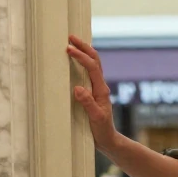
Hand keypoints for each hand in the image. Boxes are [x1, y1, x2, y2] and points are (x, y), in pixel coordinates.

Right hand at [67, 34, 118, 150]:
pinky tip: (74, 61)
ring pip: (92, 65)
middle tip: (71, 37)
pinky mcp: (92, 93)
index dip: (81, 56)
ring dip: (84, 52)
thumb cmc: (102, 131)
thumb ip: (88, 103)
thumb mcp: (95, 118)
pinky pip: (88, 73)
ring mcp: (96, 89)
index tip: (69, 49)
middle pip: (95, 60)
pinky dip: (82, 63)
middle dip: (84, 47)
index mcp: (101, 90)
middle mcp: (100, 86)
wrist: (108, 140)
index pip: (92, 67)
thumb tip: (77, 88)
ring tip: (72, 43)